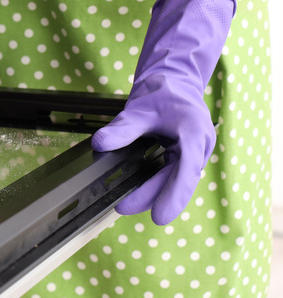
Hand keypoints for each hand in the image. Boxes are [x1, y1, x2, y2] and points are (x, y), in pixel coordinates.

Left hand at [92, 0, 235, 224]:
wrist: (173, 81)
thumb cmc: (162, 91)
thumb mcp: (139, 108)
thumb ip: (122, 128)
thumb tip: (100, 144)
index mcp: (193, 131)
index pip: (186, 168)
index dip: (173, 194)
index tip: (159, 215)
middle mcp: (198, 146)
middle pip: (179, 180)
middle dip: (154, 197)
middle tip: (124, 208)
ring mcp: (193, 153)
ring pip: (176, 180)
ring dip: (154, 193)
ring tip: (125, 204)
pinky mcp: (184, 156)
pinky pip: (172, 175)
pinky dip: (156, 184)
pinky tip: (136, 192)